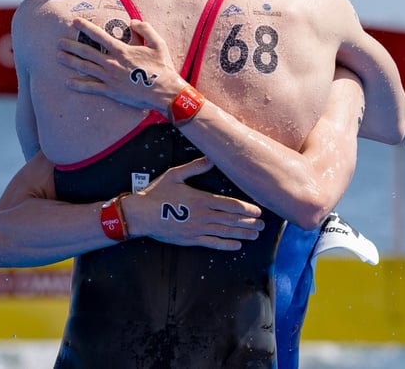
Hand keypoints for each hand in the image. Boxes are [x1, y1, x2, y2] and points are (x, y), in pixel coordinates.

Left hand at [57, 17, 184, 113]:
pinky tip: (68, 82)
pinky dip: (78, 85)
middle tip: (59, 42)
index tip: (74, 21)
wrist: (165, 92)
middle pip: (86, 52)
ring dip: (70, 61)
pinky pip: (91, 87)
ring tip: (58, 57)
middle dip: (71, 46)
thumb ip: (145, 29)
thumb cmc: (162, 68)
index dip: (85, 27)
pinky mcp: (111, 91)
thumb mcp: (158, 43)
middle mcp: (112, 62)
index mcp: (122, 50)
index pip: (99, 35)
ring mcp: (109, 77)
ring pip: (85, 68)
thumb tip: (132, 22)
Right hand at [123, 157, 263, 249]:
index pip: (229, 204)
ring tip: (255, 235)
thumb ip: (194, 167)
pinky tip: (237, 245)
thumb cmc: (156, 193)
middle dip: (249, 223)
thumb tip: (211, 158)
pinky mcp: (191, 239)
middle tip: (263, 225)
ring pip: (225, 232)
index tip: (258, 211)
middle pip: (231, 219)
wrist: (141, 215)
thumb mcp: (175, 175)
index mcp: (201, 199)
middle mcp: (203, 215)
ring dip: (242, 233)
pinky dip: (226, 245)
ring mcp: (197, 229)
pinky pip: (213, 243)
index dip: (245, 208)